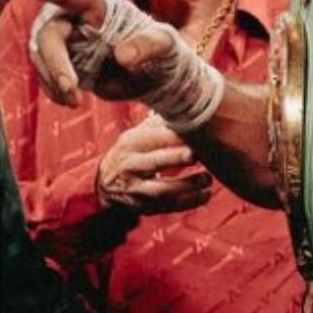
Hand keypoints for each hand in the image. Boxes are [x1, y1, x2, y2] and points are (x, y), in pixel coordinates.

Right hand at [8, 0, 181, 105]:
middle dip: (56, 64)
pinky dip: (54, 91)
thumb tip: (122, 55)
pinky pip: (44, 75)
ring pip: (41, 57)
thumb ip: (149, 45)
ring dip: (54, 82)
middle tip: (72, 92)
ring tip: (76, 102)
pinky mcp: (59, 61)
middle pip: (49, 35)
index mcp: (96, 2)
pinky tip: (71, 100)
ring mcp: (63, 39)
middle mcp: (73, 17)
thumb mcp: (165, 44)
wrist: (152, 75)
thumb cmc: (161, 49)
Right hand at [96, 117, 213, 213]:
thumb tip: (187, 105)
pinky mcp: (144, 207)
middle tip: (195, 154)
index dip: (174, 135)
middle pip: (154, 162)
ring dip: (187, 186)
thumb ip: (159, 125)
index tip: (195, 130)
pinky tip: (205, 195)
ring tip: (206, 179)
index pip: (152, 137)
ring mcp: (136, 189)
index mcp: (131, 143)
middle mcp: (131, 166)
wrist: (105, 184)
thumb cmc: (131, 153)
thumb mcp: (136, 135)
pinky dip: (189, 202)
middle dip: (175, 158)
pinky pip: (169, 207)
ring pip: (162, 190)